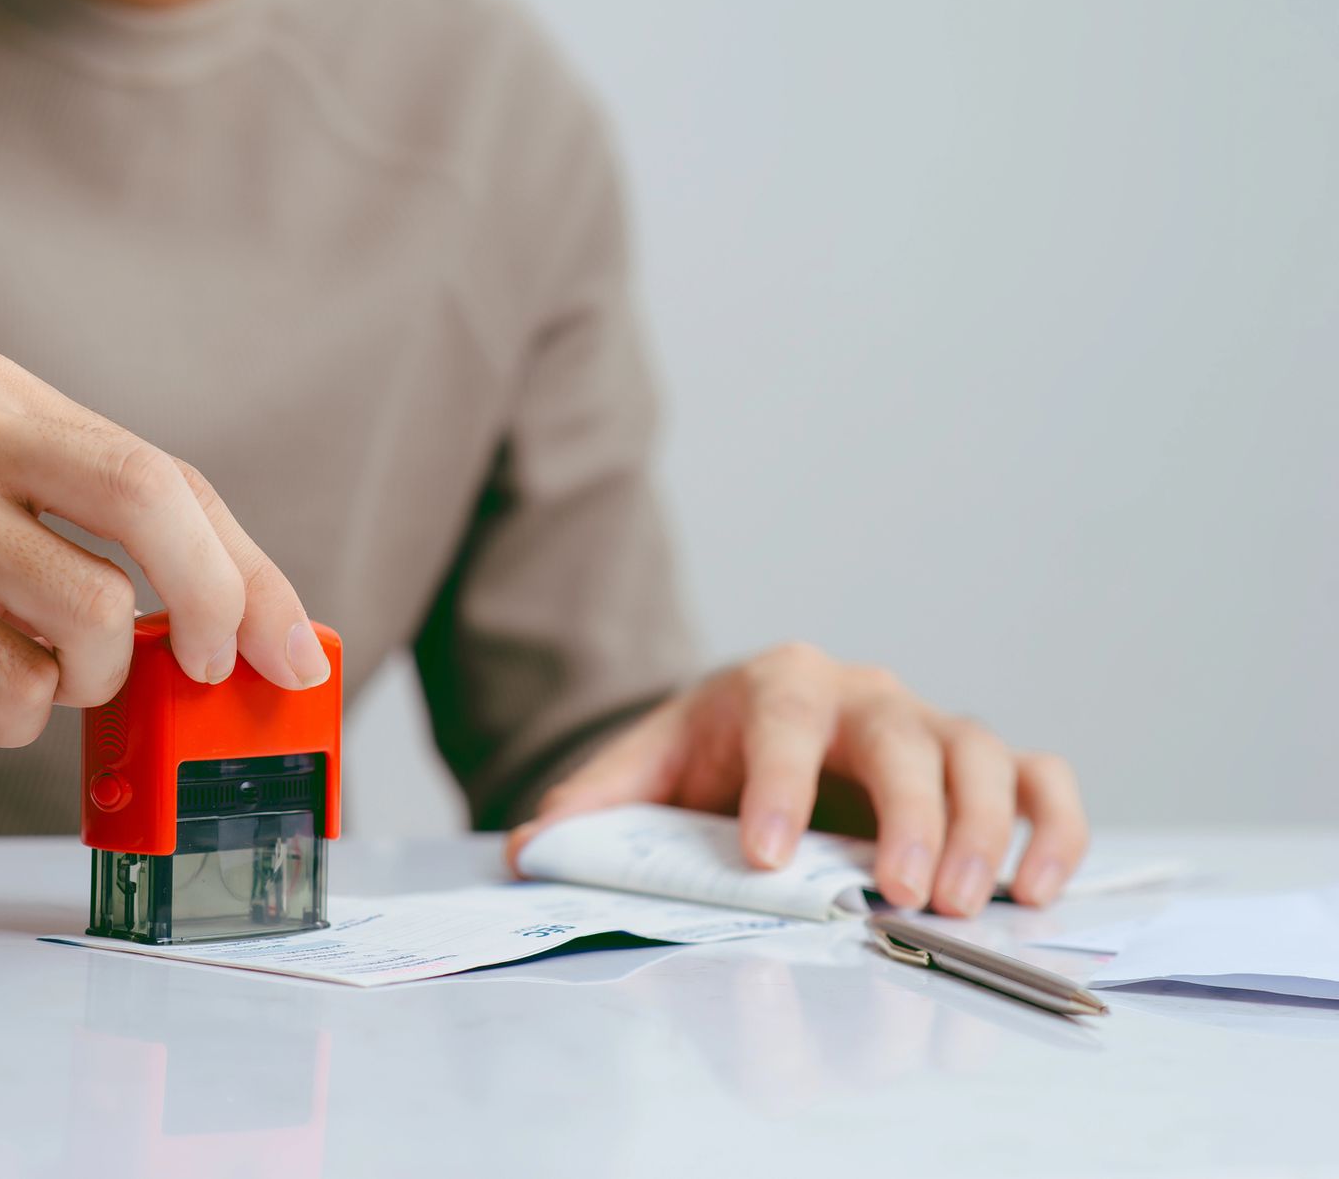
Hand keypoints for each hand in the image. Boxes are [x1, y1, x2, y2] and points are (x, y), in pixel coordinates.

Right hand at [0, 351, 329, 745]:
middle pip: (154, 504)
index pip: (166, 475)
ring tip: (25, 677)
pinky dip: (6, 713)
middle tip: (217, 671)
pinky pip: (4, 680)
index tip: (291, 643)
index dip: (247, 568)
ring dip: (85, 679)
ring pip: (90, 613)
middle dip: (219, 601)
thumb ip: (51, 518)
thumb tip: (191, 617)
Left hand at [507, 643, 1085, 914]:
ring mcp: (926, 726)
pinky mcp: (973, 767)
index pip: (783, 721)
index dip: (779, 785)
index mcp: (773, 685)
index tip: (766, 856)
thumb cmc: (701, 759)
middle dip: (905, 815)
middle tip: (894, 894)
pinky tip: (1037, 887)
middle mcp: (863, 695)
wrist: (746, 738)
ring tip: (957, 901)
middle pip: (902, 737)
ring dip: (979, 829)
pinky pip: (1037, 779)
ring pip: (979, 754)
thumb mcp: (637, 774)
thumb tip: (534, 847)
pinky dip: (1052, 826)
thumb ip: (590, 808)